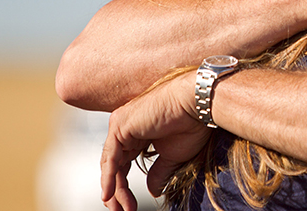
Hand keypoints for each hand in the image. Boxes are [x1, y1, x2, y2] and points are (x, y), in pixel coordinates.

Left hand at [100, 71, 210, 210]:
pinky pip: (111, 157)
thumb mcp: (173, 156)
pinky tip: (110, 195)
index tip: (129, 207)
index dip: (123, 187)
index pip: (123, 164)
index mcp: (138, 133)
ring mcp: (121, 125)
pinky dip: (109, 177)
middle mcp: (126, 128)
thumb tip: (152, 191)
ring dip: (113, 189)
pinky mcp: (120, 125)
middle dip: (116, 191)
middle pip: (114, 166)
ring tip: (117, 208)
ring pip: (111, 163)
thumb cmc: (191, 125)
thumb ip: (159, 173)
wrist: (198, 106)